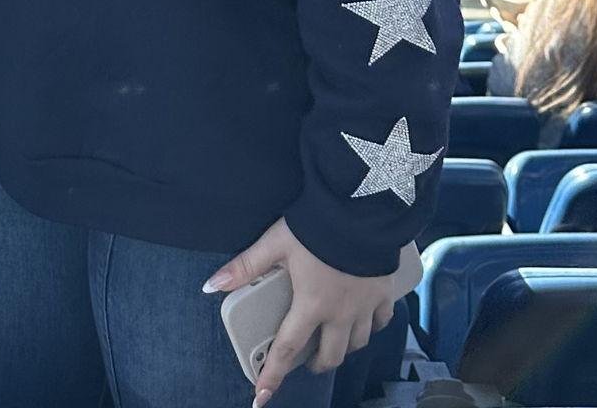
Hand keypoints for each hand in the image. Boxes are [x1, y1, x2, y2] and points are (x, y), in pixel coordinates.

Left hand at [206, 223, 419, 402]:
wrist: (360, 209)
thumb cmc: (316, 226)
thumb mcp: (275, 243)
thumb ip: (246, 266)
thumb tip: (212, 285)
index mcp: (312, 305)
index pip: (288, 348)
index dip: (273, 375)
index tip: (261, 397)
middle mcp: (341, 313)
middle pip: (330, 355)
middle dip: (315, 364)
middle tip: (305, 361)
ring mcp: (365, 306)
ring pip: (357, 343)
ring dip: (343, 348)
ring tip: (332, 342)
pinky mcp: (384, 292)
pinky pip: (381, 321)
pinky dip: (371, 326)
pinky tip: (365, 321)